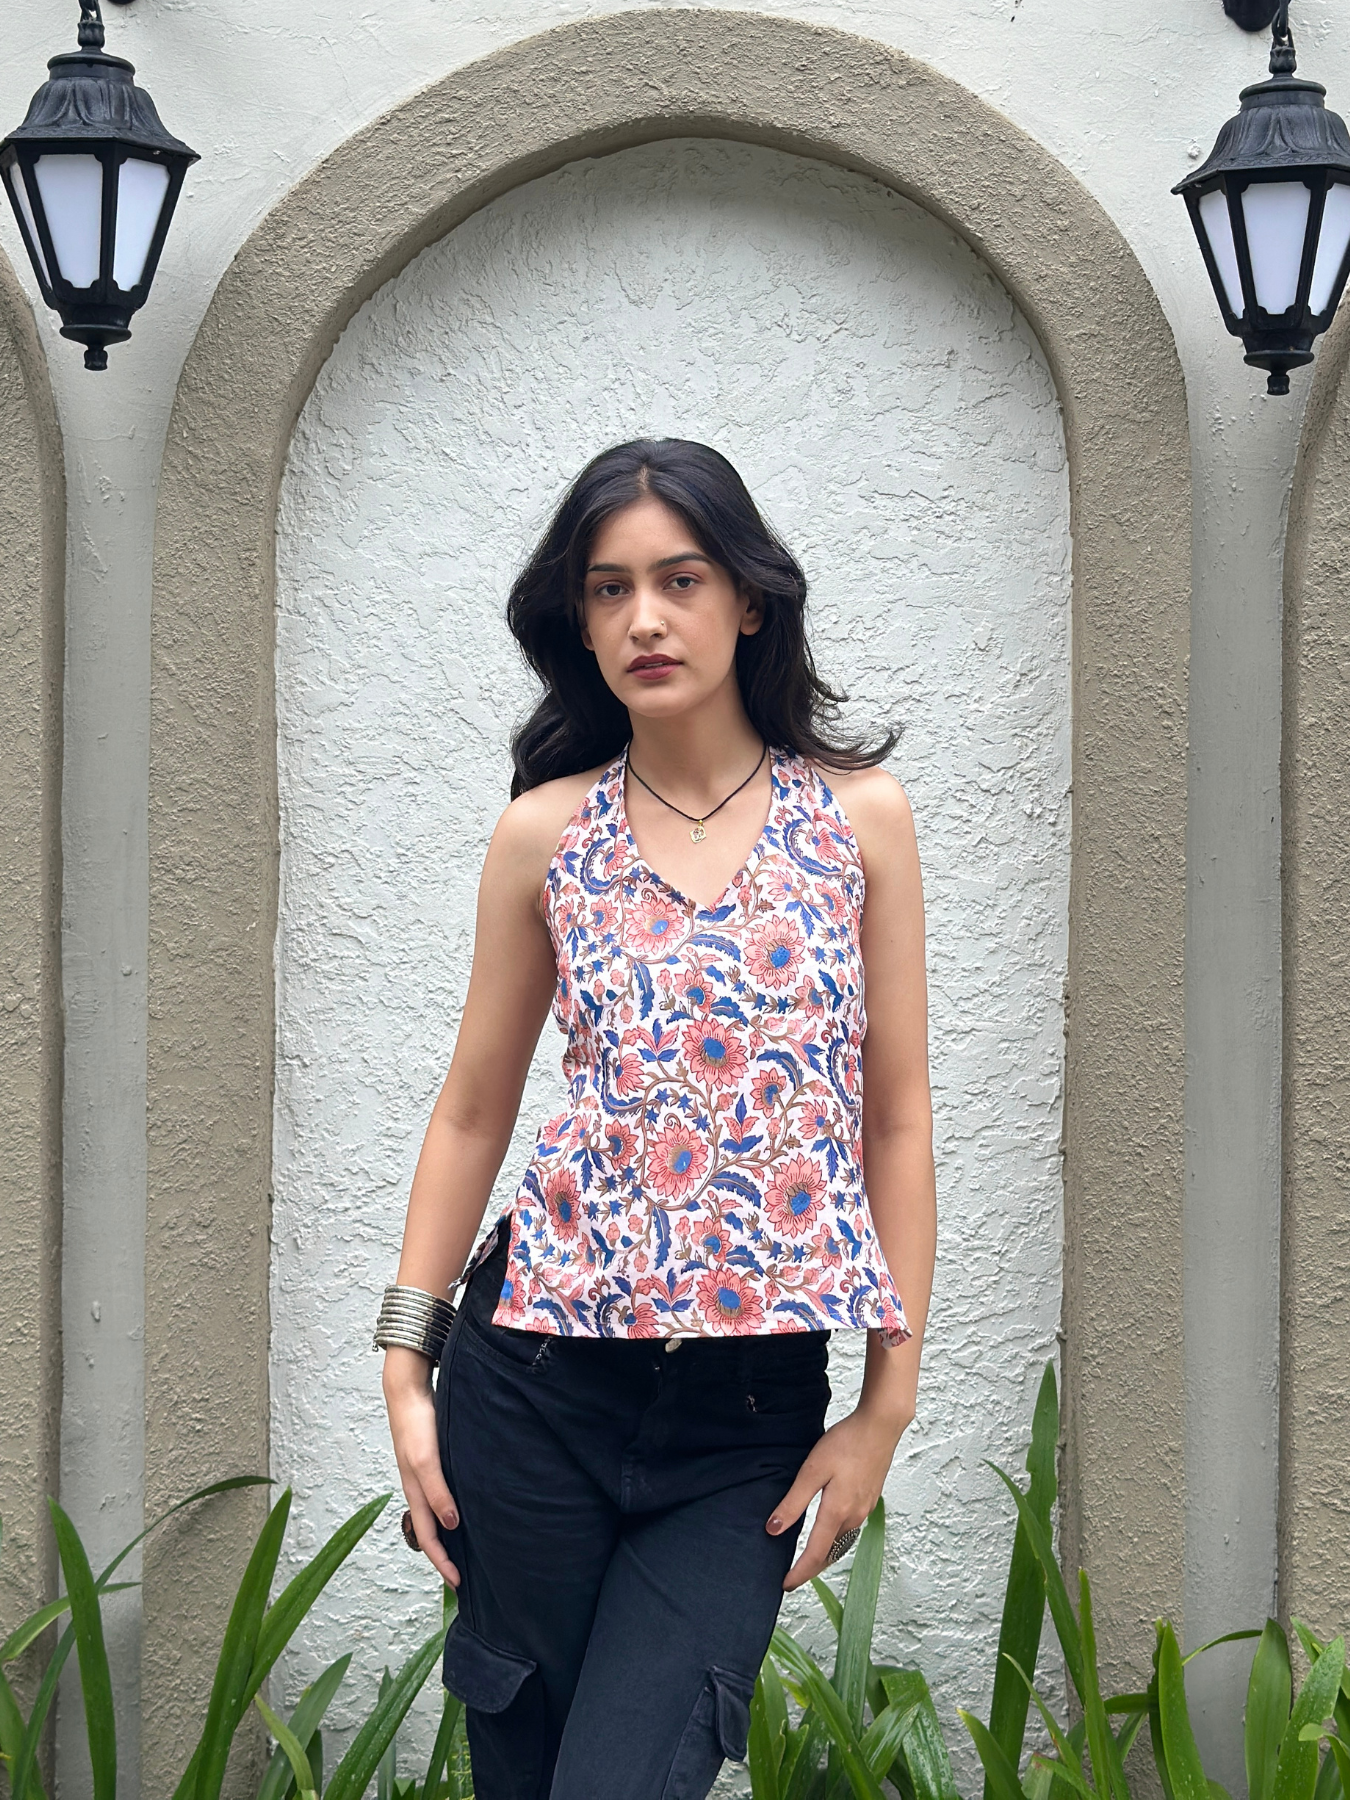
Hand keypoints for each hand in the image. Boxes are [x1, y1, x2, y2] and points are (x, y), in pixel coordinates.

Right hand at [383, 1348, 460, 1586]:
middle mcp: (419, 1488)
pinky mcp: (433, 1461)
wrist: (408, 1391)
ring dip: (448, 1535)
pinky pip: (441, 1494)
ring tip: (468, 1548)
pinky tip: (467, 1507)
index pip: (428, 1538)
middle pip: (430, 1531)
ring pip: (436, 1514)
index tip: (458, 1584)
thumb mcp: (427, 1460)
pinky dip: (451, 1509)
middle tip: (464, 1577)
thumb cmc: (416, 1425)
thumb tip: (451, 1525)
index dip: (442, 1563)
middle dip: (445, 1557)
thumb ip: (438, 1491)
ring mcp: (425, 1475)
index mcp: (416, 1492)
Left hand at [766, 1403, 908, 1590]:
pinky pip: (850, 1529)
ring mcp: (865, 1509)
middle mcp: (854, 1516)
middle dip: (811, 1568)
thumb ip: (794, 1502)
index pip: (816, 1554)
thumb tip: (774, 1530)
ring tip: (807, 1559)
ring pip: (841, 1542)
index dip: (799, 1573)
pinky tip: (828, 1532)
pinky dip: (836, 1539)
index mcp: (837, 1512)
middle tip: (792, 1576)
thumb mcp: (812, 1470)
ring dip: (824, 1555)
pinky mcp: (869, 1499)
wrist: (880, 1426)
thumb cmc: (846, 1443)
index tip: (785, 1585)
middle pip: (830, 1553)